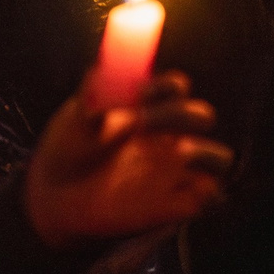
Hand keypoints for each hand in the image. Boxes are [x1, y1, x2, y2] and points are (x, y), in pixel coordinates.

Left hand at [25, 70, 232, 250]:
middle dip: (181, 115)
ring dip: (205, 153)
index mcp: (149, 109)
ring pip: (219, 158)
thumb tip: (98, 69)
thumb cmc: (67, 153)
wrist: (54, 200)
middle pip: (201, 116)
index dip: (166, 86)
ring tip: (179, 153)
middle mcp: (169, 136)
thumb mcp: (72, 121)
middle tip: (144, 124)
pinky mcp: (176, 203)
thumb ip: (89, 97)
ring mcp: (175, 170)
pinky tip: (177, 190)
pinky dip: (205, 193)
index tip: (141, 94)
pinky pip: (210, 197)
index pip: (176, 88)